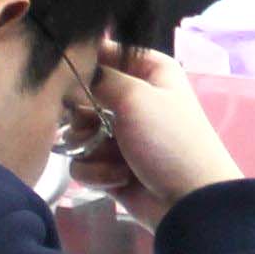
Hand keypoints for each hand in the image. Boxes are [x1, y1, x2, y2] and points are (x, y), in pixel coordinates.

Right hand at [82, 45, 242, 207]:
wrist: (190, 202)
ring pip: (77, 132)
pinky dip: (97, 173)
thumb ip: (99, 77)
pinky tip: (120, 179)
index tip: (64, 74)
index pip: (103, 51)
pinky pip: (83, 163)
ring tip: (113, 157)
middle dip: (82, 115)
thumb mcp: (136, 97)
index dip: (82, 61)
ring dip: (91, 148)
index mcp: (149, 71)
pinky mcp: (110, 167)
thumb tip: (71, 63)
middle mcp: (133, 98)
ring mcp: (120, 135)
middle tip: (93, 124)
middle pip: (81, 95)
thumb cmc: (169, 140)